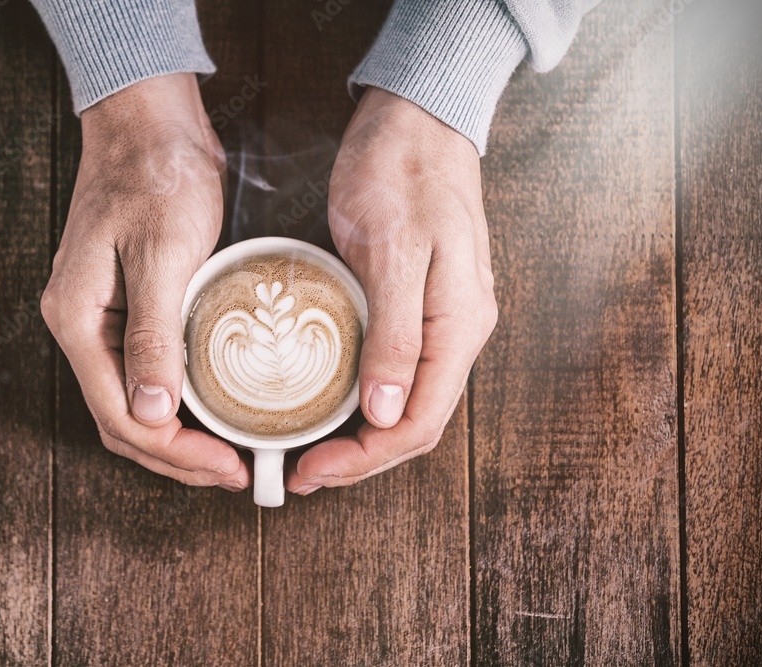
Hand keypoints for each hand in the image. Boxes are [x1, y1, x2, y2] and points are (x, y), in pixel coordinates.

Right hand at [41, 73, 249, 491]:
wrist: (149, 122)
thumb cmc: (156, 174)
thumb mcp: (162, 253)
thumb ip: (152, 334)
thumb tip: (150, 412)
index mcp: (77, 319)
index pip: (119, 415)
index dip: (173, 452)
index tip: (227, 467)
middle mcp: (80, 326)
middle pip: (121, 419)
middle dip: (176, 456)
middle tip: (235, 470)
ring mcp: (100, 317)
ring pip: (131, 402)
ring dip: (176, 436)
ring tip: (227, 453)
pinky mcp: (126, 306)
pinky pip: (145, 371)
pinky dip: (177, 401)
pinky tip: (213, 408)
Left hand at [287, 88, 497, 493]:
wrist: (415, 117)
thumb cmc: (403, 171)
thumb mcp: (395, 251)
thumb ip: (395, 334)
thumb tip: (387, 413)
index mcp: (460, 326)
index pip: (421, 423)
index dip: (367, 460)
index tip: (312, 470)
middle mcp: (457, 333)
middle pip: (414, 423)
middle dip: (359, 458)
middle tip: (300, 471)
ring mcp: (440, 320)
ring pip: (405, 403)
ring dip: (360, 435)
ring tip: (309, 449)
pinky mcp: (417, 305)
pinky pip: (394, 370)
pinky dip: (361, 399)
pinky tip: (326, 401)